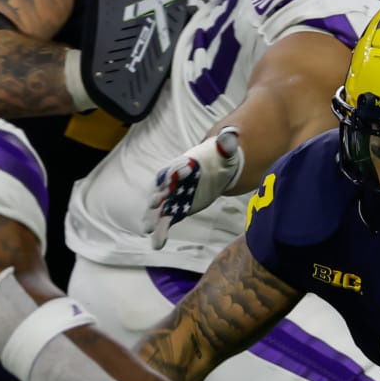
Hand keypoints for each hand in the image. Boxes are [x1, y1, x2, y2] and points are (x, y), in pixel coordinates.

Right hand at [143, 126, 243, 248]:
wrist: (216, 170)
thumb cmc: (219, 158)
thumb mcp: (226, 150)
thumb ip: (227, 144)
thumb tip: (232, 135)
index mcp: (183, 165)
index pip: (175, 167)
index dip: (175, 171)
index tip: (176, 175)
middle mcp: (173, 182)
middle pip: (163, 188)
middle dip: (159, 195)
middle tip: (155, 202)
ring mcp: (173, 197)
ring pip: (160, 208)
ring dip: (153, 217)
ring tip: (148, 229)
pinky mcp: (176, 210)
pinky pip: (166, 221)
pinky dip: (161, 232)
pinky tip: (157, 245)